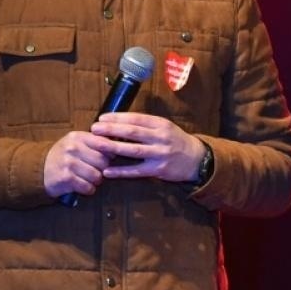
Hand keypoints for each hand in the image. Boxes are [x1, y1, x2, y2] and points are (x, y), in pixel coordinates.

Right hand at [43, 130, 117, 197]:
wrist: (39, 169)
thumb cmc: (65, 156)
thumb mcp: (76, 142)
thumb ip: (96, 142)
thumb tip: (119, 145)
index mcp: (78, 137)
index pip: (105, 144)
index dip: (110, 153)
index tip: (108, 158)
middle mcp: (73, 148)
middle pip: (103, 162)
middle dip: (103, 169)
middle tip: (95, 170)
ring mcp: (68, 163)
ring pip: (97, 176)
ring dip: (95, 181)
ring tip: (88, 178)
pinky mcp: (66, 178)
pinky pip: (88, 187)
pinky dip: (88, 189)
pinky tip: (82, 186)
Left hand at [92, 113, 206, 181]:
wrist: (196, 159)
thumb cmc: (175, 141)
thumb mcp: (164, 127)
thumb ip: (145, 124)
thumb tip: (117, 121)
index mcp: (161, 124)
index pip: (136, 119)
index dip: (117, 118)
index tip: (102, 118)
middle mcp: (161, 138)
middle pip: (132, 133)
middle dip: (111, 130)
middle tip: (94, 128)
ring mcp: (160, 154)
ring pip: (133, 150)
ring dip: (112, 147)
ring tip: (96, 145)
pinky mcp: (158, 170)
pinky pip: (136, 171)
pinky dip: (121, 171)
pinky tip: (107, 171)